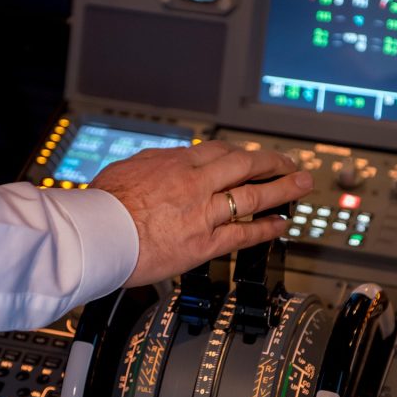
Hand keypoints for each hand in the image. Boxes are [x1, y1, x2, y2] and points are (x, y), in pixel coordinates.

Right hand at [90, 141, 313, 286]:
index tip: (253, 157)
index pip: (221, 152)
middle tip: (291, 164)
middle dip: (273, 164)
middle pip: (246, 166)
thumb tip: (167, 160)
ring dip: (282, 190)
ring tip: (301, 187)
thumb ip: (155, 163)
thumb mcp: (128, 168)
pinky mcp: (203, 244)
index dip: (243, 154)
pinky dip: (266, 228)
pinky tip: (282, 224)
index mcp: (177, 163)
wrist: (96, 233)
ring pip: (253, 197)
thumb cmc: (103, 204)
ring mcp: (203, 213)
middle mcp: (196, 183)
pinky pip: (244, 234)